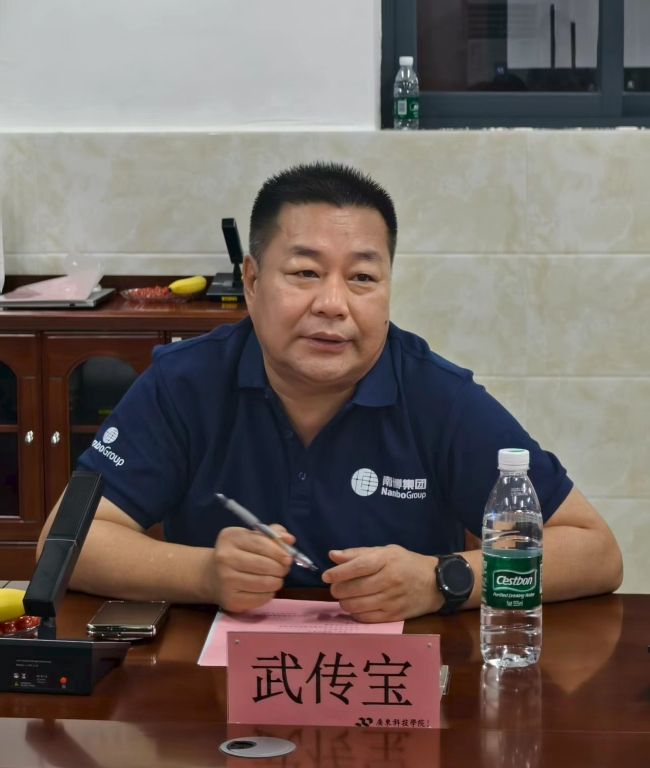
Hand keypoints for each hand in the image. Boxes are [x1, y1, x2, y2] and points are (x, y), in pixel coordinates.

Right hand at [211, 525, 295, 611]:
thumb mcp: (251, 537)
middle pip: (264, 565)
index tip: (288, 558)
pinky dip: (269, 594)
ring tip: (276, 578)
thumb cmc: (238, 552)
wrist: (212, 575)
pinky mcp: (230, 600)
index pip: (261, 544)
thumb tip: (289, 539)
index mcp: (230, 537)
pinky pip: (260, 598)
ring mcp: (225, 580)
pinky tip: (266, 589)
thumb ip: (272, 534)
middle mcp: (224, 558)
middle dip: (281, 568)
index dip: (279, 552)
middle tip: (284, 569)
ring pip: (265, 583)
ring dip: (277, 582)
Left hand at [322, 545, 441, 622]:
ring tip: (345, 597)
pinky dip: (355, 613)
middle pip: (354, 588)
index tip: (326, 576)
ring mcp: (391, 600)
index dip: (338, 572)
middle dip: (338, 589)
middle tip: (335, 587)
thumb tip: (333, 555)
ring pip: (356, 605)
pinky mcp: (393, 616)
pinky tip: (356, 607)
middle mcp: (389, 580)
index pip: (357, 567)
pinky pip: (365, 618)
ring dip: (344, 602)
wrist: (435, 584)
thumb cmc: (407, 563)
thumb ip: (359, 553)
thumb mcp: (386, 551)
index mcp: (387, 560)